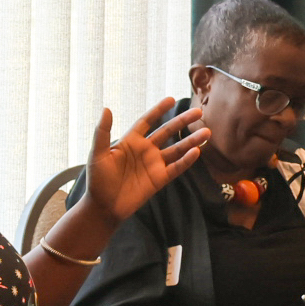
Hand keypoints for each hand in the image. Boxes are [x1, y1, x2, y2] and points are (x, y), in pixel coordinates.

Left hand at [82, 100, 207, 226]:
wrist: (103, 206)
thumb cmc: (97, 180)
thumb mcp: (98, 154)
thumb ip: (102, 132)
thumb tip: (106, 108)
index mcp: (130, 141)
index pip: (147, 121)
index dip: (158, 110)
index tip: (171, 99)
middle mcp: (145, 150)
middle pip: (167, 132)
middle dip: (182, 121)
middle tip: (199, 112)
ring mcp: (154, 164)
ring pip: (176, 149)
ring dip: (191, 141)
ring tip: (207, 132)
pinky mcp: (159, 179)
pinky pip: (176, 168)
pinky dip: (186, 160)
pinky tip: (196, 152)